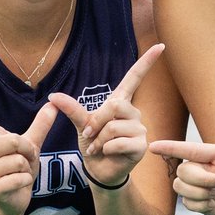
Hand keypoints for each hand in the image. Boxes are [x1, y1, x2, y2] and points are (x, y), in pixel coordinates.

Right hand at [0, 92, 58, 214]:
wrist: (16, 199)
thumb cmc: (20, 170)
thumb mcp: (31, 146)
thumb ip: (41, 125)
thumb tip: (54, 104)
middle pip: (15, 140)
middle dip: (29, 152)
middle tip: (26, 161)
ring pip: (19, 161)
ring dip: (28, 170)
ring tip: (19, 175)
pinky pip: (18, 179)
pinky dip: (26, 182)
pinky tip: (17, 186)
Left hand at [49, 42, 162, 186]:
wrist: (98, 169)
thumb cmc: (93, 144)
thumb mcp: (81, 125)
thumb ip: (72, 110)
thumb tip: (53, 96)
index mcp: (120, 103)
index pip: (135, 78)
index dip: (147, 62)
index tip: (161, 45)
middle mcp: (133, 113)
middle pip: (115, 106)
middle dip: (97, 122)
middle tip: (90, 135)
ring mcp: (139, 129)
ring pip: (114, 127)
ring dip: (99, 139)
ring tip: (98, 147)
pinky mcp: (141, 146)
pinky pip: (119, 142)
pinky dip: (106, 149)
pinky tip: (107, 153)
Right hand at [149, 113, 214, 214]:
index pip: (189, 148)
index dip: (170, 147)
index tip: (152, 146)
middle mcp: (207, 167)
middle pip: (183, 169)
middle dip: (199, 179)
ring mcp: (203, 185)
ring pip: (180, 186)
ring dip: (197, 193)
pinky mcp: (203, 202)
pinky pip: (187, 203)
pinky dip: (199, 205)